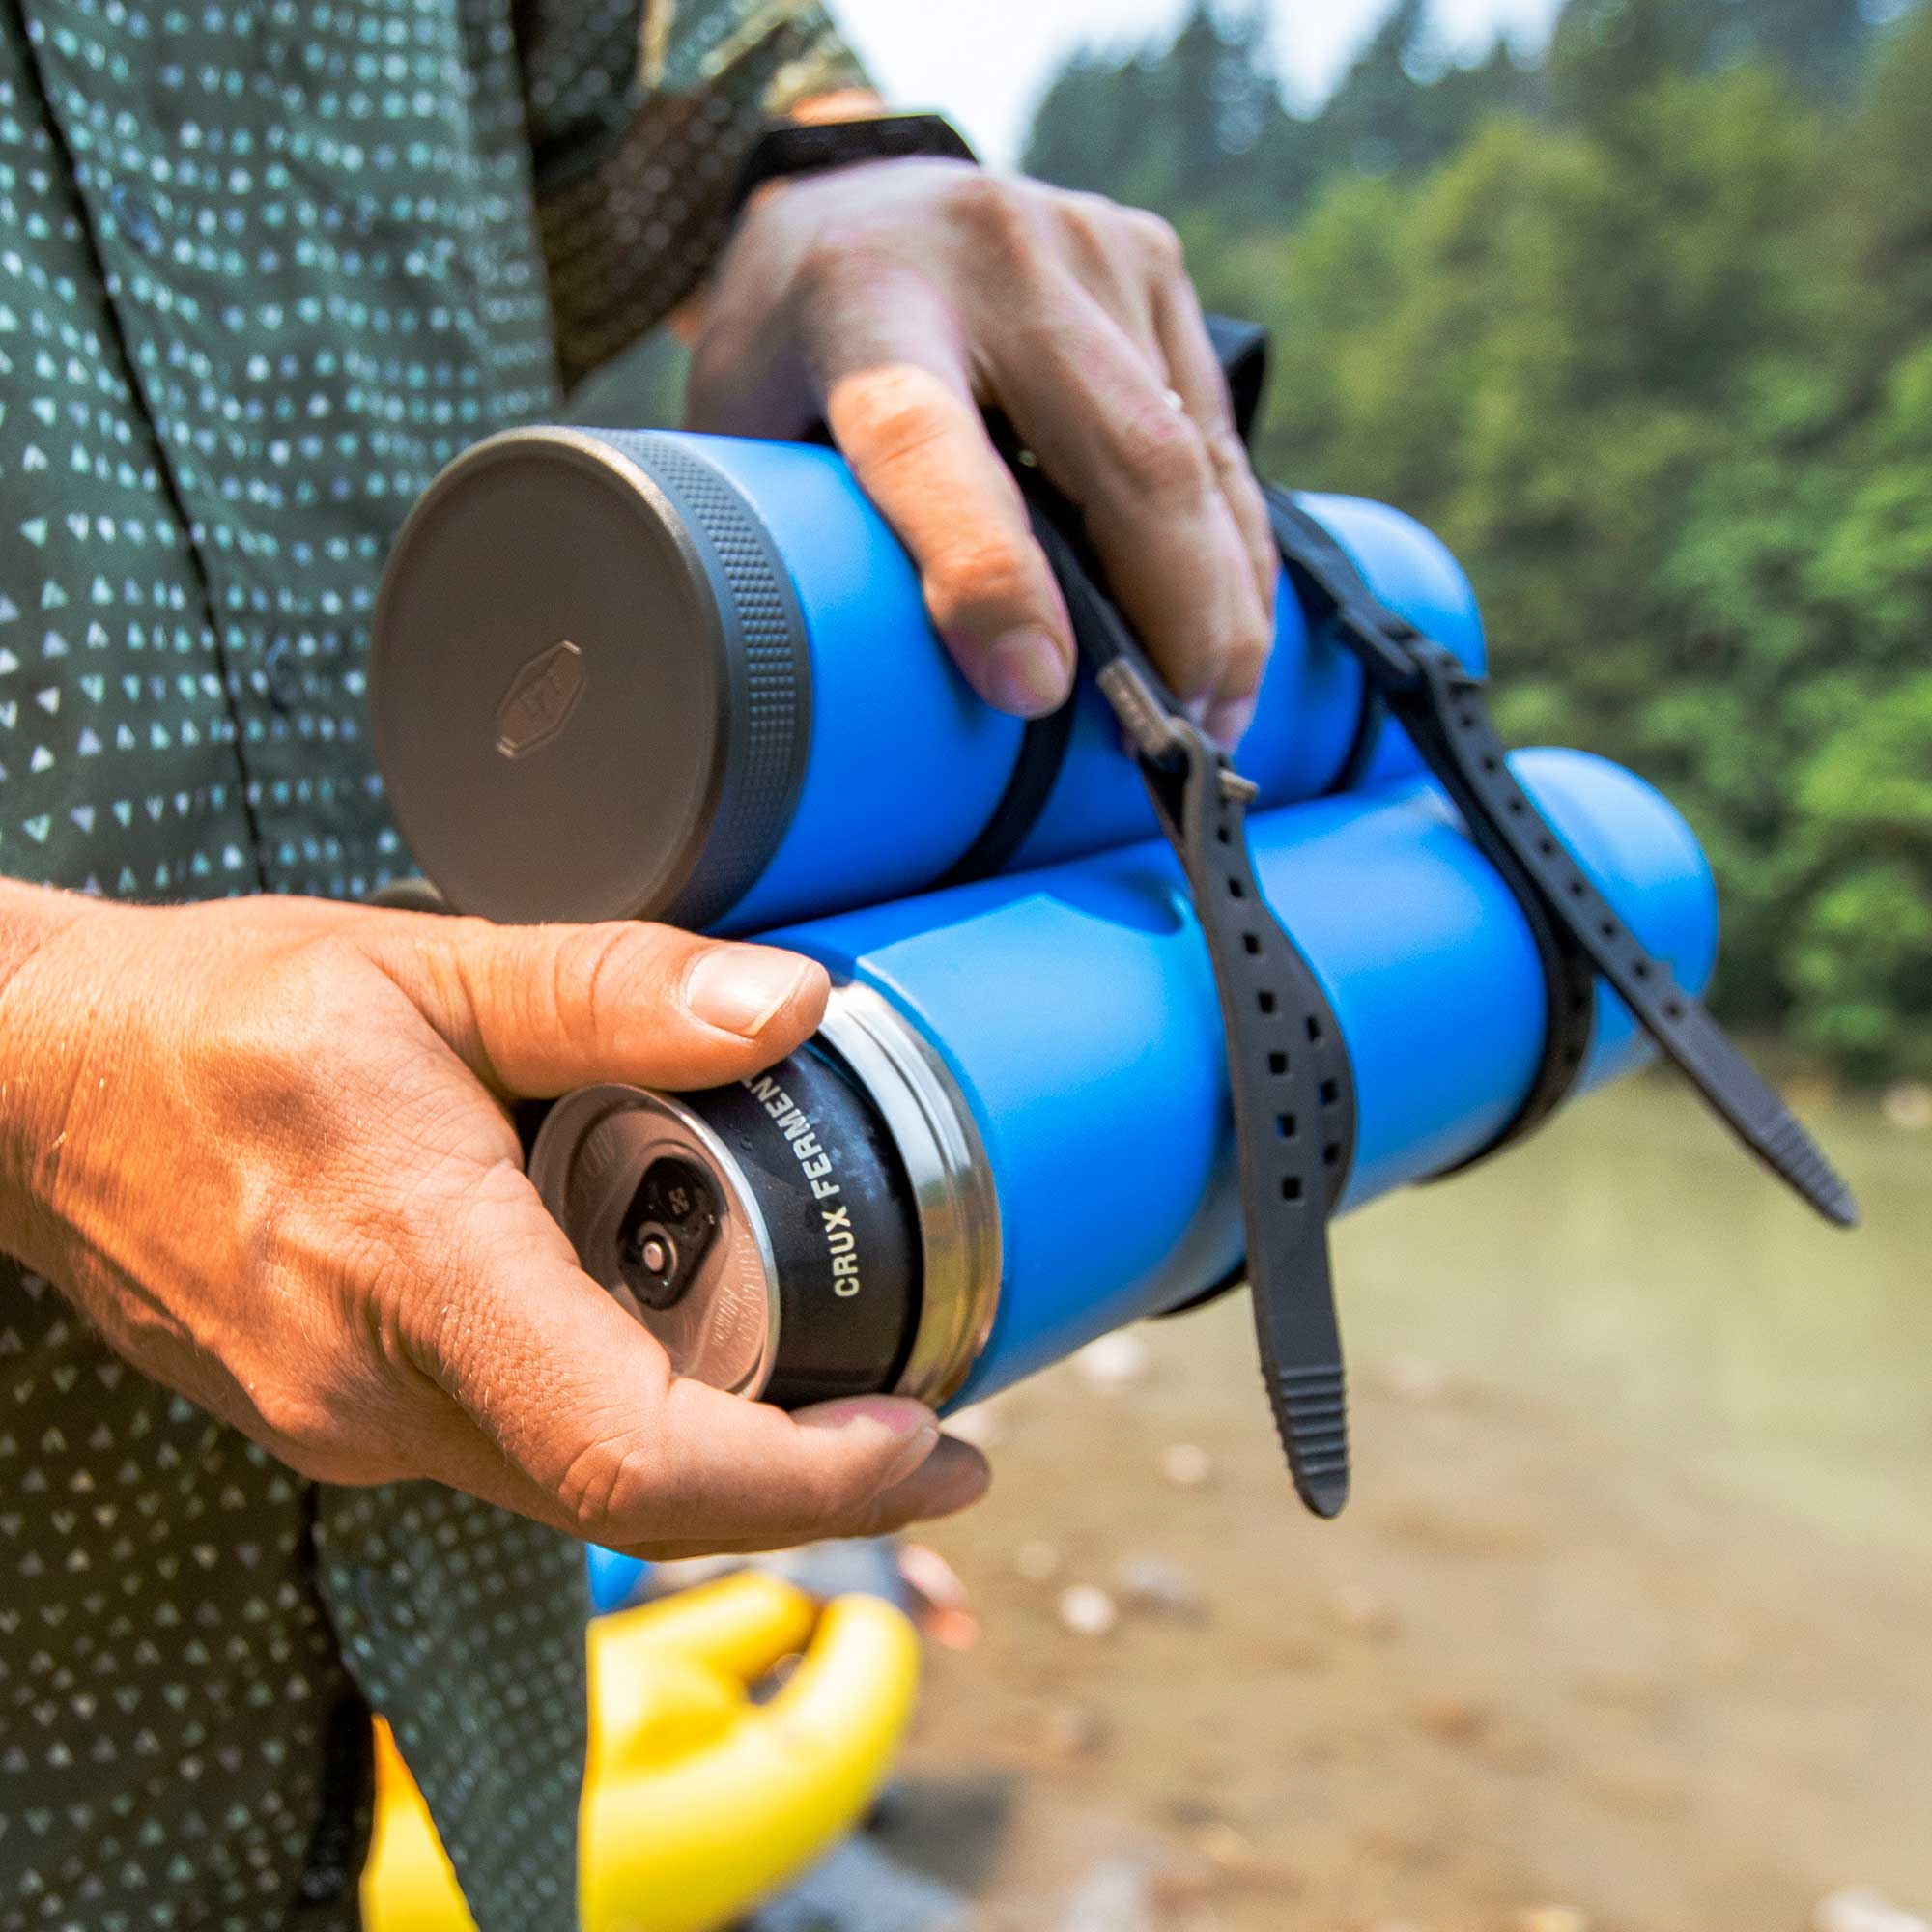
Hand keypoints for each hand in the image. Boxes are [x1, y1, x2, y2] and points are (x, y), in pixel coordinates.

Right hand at [0, 885, 987, 1554]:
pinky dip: (628, 1421)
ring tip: (837, 1383)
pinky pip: (520, 1450)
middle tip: (924, 1421)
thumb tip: (786, 1007)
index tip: (921, 1447)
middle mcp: (381, 1390)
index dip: (806, 1483)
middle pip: (635, 1498)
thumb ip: (612, 987)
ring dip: (724, 1460)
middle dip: (804, 1486)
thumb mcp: (425, 963)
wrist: (33, 1089)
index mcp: (416, 1270)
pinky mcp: (349, 1416)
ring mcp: (356, 1423)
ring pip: (580, 1488)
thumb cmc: (204, 1018)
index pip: (635, 1453)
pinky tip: (684, 1343)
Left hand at [688, 161, 1277, 746]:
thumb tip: (887, 699)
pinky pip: (1218, 434)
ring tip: (1218, 715)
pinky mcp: (1152, 263)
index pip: (929, 442)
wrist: (847, 193)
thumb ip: (809, 537)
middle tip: (1180, 748)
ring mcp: (1088, 250)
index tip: (1037, 692)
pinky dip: (1236, 548)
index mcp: (861, 303)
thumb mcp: (750, 435)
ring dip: (1224, 604)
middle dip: (1177, 622)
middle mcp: (989, 258)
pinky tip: (1238, 630)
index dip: (987, 574)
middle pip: (1123, 459)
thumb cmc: (790, 352)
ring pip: (1193, 456)